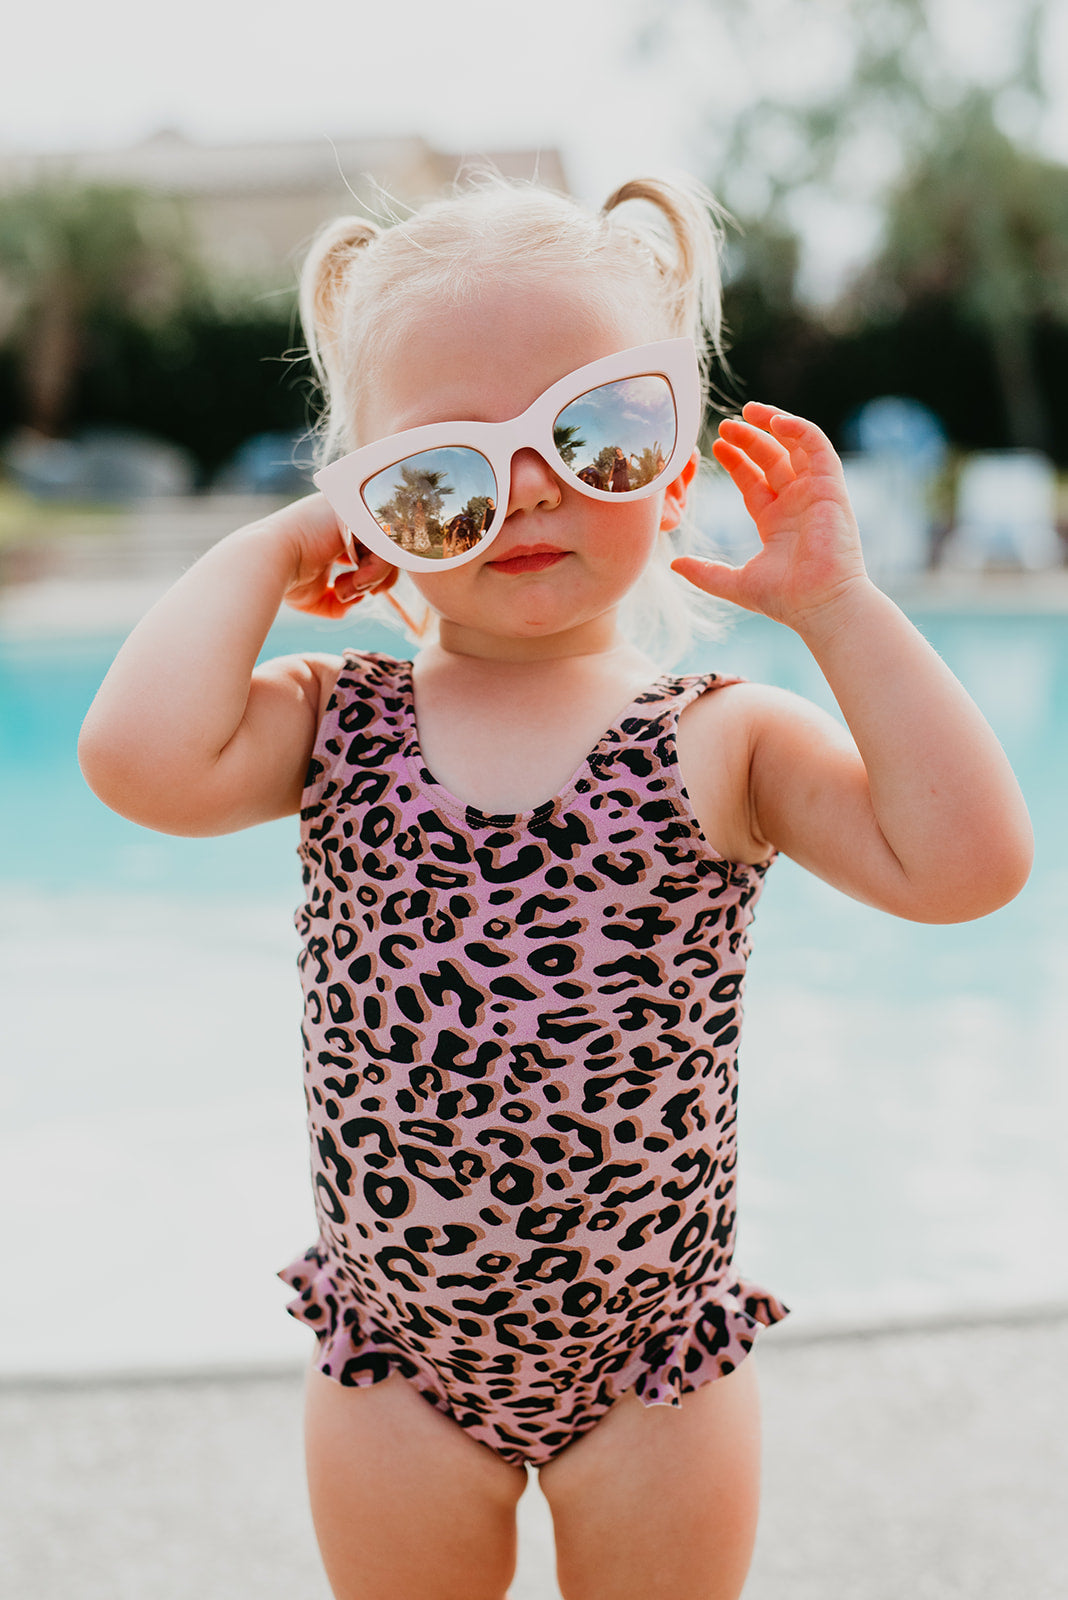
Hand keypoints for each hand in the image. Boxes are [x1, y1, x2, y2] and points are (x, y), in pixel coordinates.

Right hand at [265, 493, 398, 619]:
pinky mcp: (360, 513)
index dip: (369, 575)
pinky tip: (356, 582)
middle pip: (383, 545)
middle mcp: (346, 515)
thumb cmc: (284, 576)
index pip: (369, 548)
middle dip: (377, 578)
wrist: (269, 558)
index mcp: (334, 529)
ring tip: (348, 591)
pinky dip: (377, 571)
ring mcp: (353, 510)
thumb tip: (356, 602)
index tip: (352, 593)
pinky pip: (387, 544)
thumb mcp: (315, 593)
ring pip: (387, 547)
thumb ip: (338, 598)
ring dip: (374, 578)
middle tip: (359, 594)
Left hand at [672, 403, 868, 633]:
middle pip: (771, 459)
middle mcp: (796, 503)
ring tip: (748, 411)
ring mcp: (814, 493)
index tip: (716, 446)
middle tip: (725, 425)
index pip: (754, 481)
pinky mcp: (831, 487)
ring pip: (795, 446)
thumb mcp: (734, 583)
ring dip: (773, 424)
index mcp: (776, 521)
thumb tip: (674, 564)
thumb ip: (704, 572)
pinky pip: (817, 446)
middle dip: (749, 439)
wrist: (820, 605)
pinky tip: (774, 422)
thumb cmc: (784, 599)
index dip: (736, 461)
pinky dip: (799, 429)